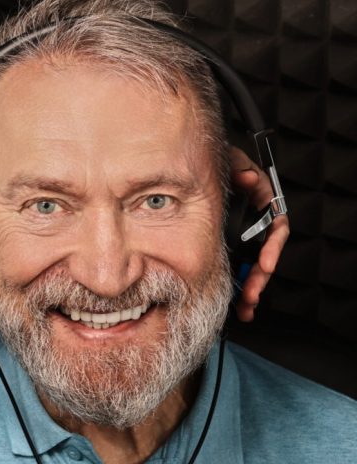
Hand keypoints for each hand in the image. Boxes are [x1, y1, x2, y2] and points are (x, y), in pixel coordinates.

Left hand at [229, 147, 289, 322]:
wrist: (189, 166)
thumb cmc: (212, 160)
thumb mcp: (226, 159)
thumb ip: (238, 165)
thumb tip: (249, 177)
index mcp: (260, 200)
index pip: (275, 225)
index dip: (272, 246)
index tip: (266, 263)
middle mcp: (254, 219)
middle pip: (265, 252)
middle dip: (260, 276)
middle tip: (251, 293)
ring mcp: (242, 232)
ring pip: (252, 264)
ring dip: (251, 287)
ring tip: (246, 305)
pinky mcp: (229, 243)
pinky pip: (237, 266)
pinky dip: (237, 285)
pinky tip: (237, 304)